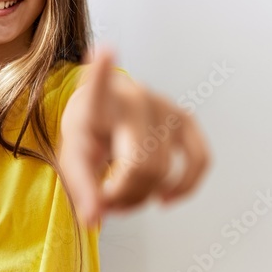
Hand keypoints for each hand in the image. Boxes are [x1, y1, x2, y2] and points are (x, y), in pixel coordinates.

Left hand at [58, 46, 210, 227]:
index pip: (97, 87)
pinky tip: (164, 199)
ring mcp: (164, 106)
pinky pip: (199, 159)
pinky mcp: (184, 118)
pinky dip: (185, 186)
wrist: (103, 114)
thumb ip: (82, 189)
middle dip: (122, 196)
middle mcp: (134, 97)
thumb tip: (95, 220)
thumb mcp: (72, 159)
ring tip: (120, 201)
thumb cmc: (87, 134)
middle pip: (139, 165)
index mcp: (97, 102)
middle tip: (105, 203)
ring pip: (163, 171)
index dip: (101, 72)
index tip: (103, 50)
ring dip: (141, 198)